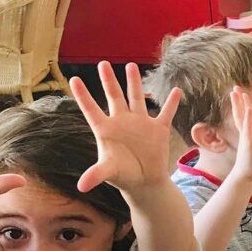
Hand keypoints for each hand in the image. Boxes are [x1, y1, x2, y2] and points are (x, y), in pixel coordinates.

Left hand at [72, 62, 180, 194]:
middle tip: (103, 63)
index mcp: (106, 129)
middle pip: (113, 96)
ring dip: (134, 82)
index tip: (74, 80)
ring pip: (137, 98)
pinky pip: (166, 113)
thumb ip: (96, 174)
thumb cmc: (123, 176)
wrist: (145, 181)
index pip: (91, 109)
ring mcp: (140, 123)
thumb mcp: (109, 173)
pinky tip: (177, 91)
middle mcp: (122, 121)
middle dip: (109, 80)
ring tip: (131, 65)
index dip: (83, 95)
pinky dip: (172, 103)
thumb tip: (81, 187)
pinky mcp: (158, 129)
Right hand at [227, 86, 251, 181]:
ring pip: (241, 117)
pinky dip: (248, 118)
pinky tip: (248, 109)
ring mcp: (245, 137)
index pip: (245, 116)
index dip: (243, 105)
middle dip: (237, 100)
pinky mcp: (247, 143)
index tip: (242, 94)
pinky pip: (247, 128)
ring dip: (240, 104)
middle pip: (240, 113)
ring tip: (238, 93)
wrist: (248, 174)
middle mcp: (244, 133)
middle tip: (234, 87)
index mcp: (248, 133)